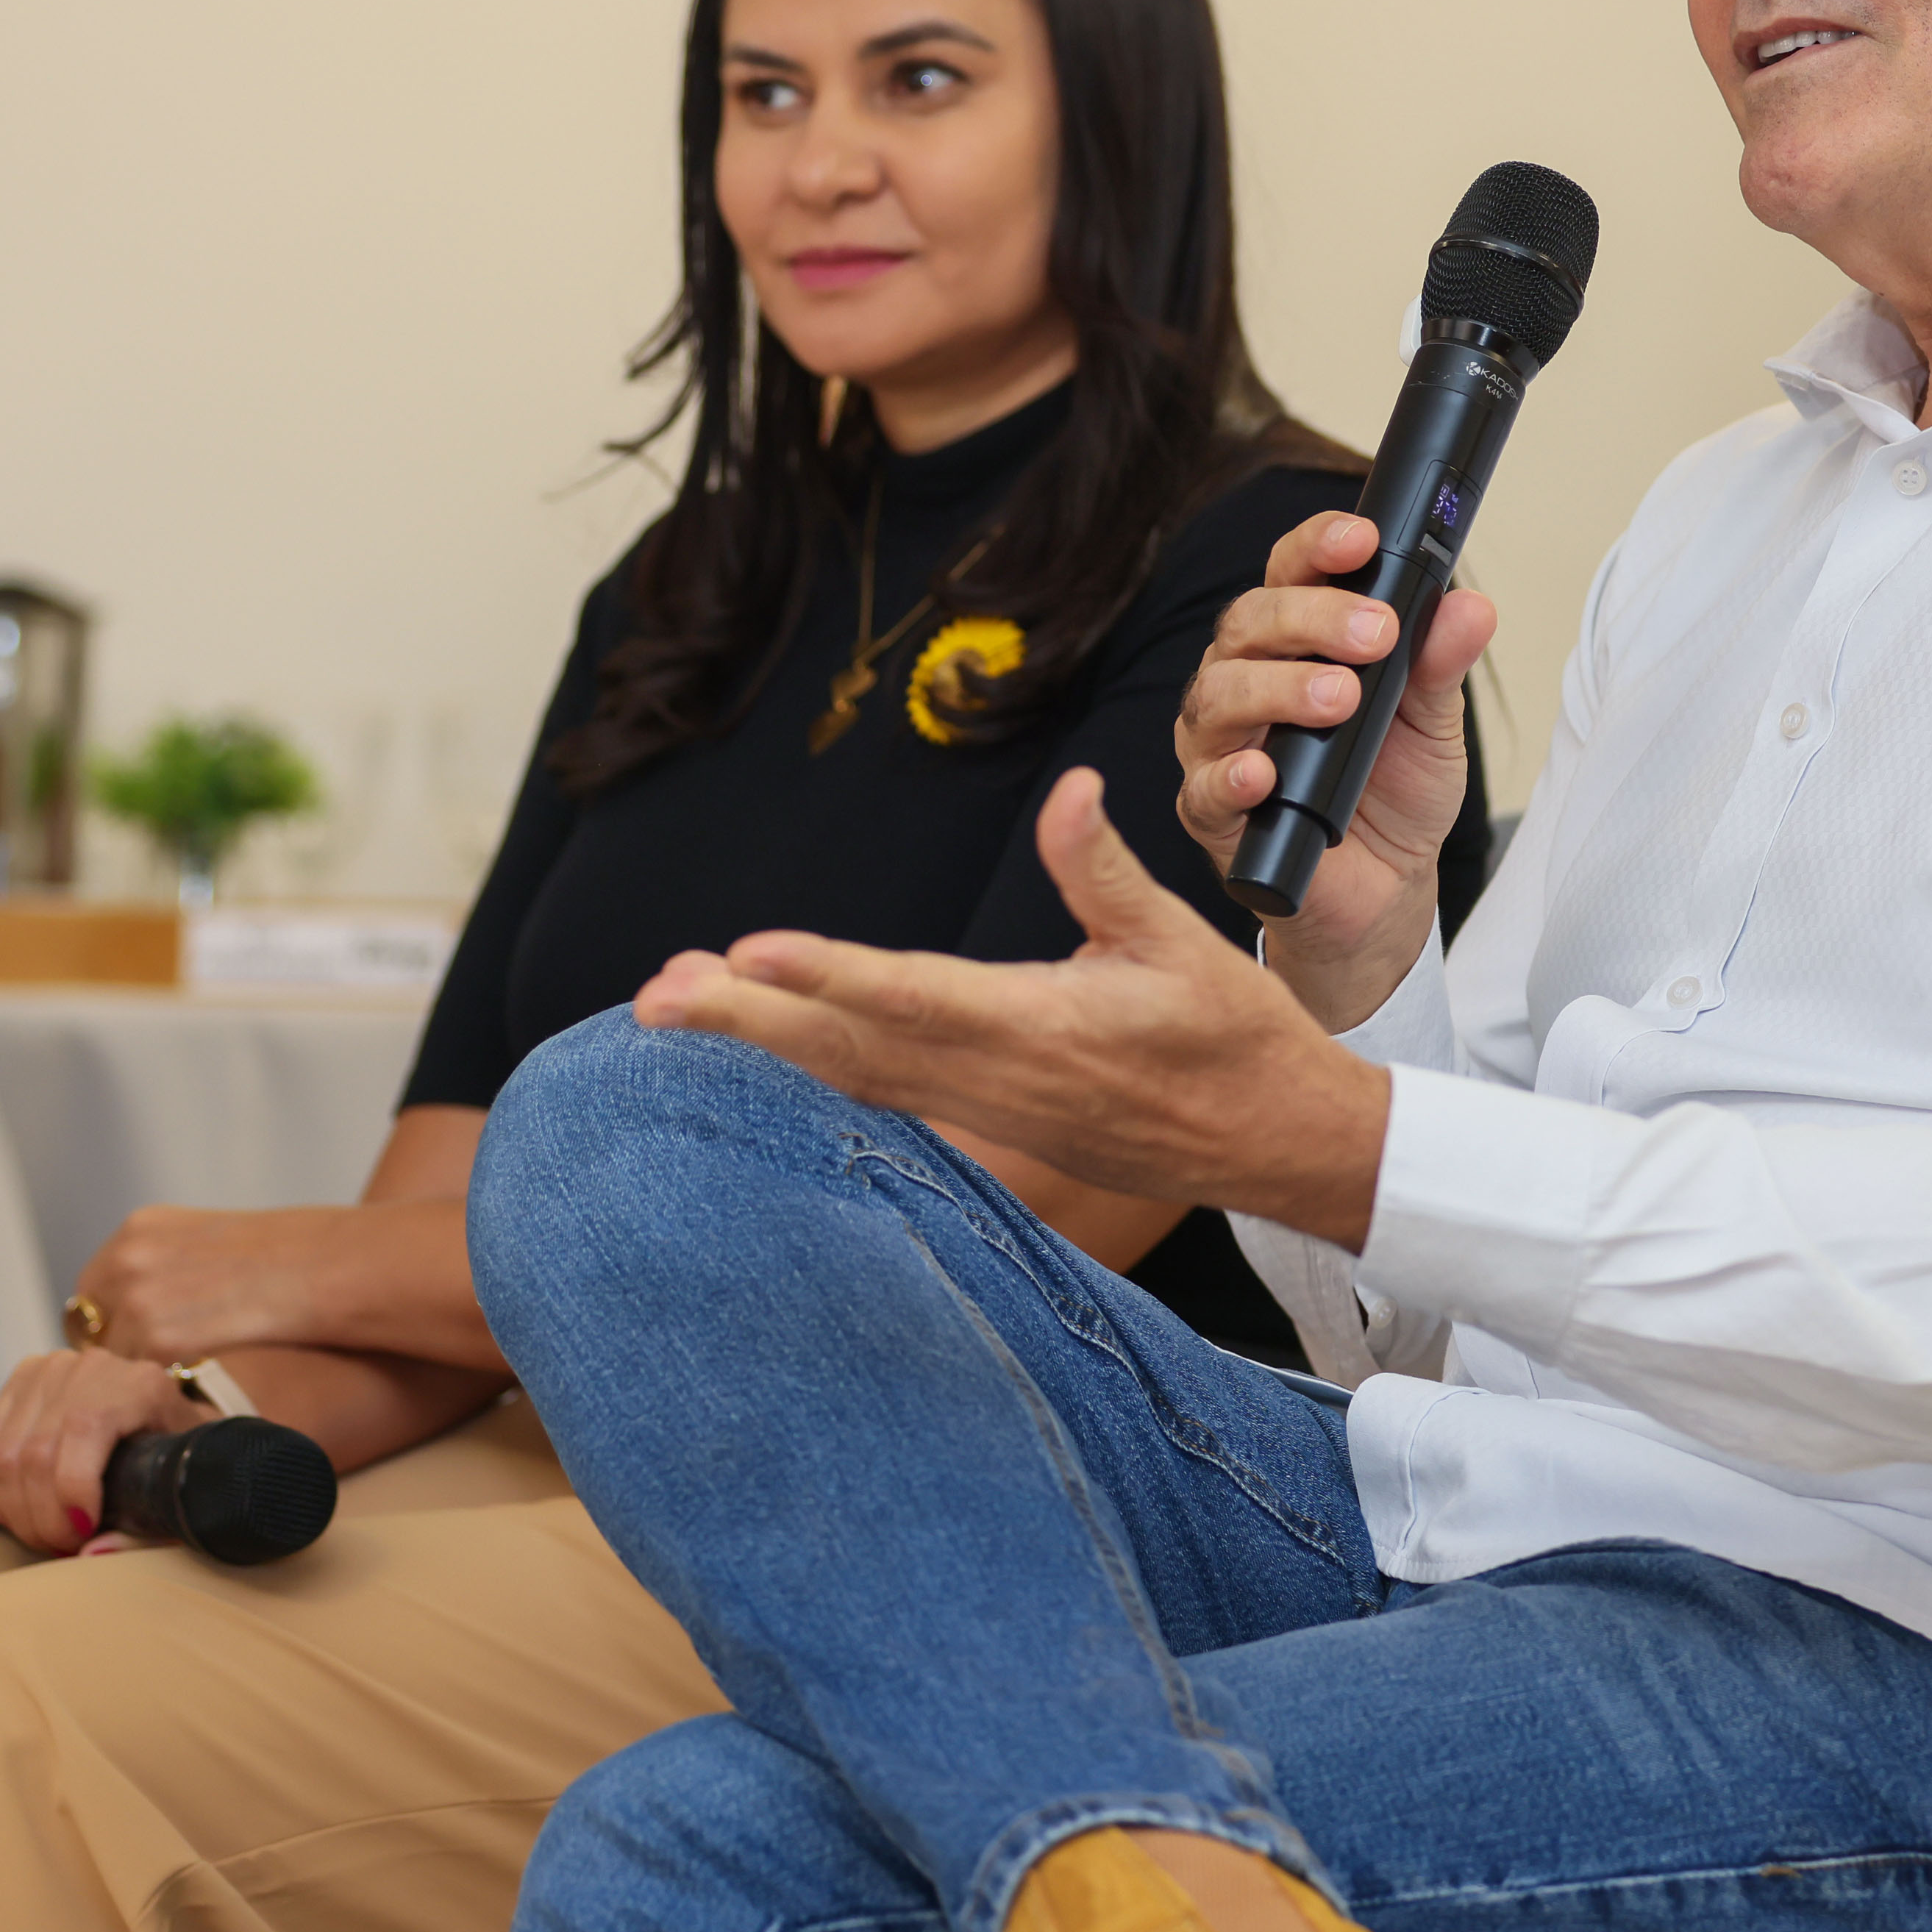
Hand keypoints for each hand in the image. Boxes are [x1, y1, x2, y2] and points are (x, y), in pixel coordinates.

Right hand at [0, 1348, 207, 1555]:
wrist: (165, 1411)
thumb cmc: (176, 1451)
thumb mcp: (180, 1484)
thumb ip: (148, 1526)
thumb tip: (94, 1554)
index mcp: (140, 1384)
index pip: (84, 1429)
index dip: (72, 1494)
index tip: (82, 1534)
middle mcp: (91, 1368)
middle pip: (37, 1453)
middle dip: (43, 1519)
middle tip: (63, 1547)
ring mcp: (50, 1371)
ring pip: (5, 1455)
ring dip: (18, 1512)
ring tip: (46, 1536)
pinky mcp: (19, 1384)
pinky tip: (22, 1515)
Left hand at [68, 1204, 341, 1363]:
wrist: (331, 1264)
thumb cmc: (292, 1253)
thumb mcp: (209, 1238)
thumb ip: (167, 1264)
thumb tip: (145, 1306)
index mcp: (140, 1226)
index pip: (95, 1290)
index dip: (117, 1320)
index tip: (145, 1339)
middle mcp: (128, 1256)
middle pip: (94, 1326)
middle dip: (123, 1347)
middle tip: (165, 1364)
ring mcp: (139, 1298)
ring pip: (114, 1359)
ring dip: (144, 1374)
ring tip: (189, 1378)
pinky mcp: (160, 1339)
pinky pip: (142, 1379)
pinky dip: (166, 1388)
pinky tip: (200, 1381)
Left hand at [634, 768, 1393, 1248]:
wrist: (1276, 1143)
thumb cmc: (1234, 1038)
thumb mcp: (1176, 940)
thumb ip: (1103, 869)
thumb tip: (1073, 788)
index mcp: (1040, 1027)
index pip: (911, 996)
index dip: (824, 975)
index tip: (747, 954)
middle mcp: (997, 1077)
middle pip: (849, 1047)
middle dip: (747, 1021)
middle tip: (655, 996)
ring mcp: (989, 1110)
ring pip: (850, 1076)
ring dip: (760, 1044)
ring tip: (670, 1012)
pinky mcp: (993, 1124)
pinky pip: (881, 1096)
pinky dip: (812, 1070)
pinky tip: (763, 1047)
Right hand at [1175, 510, 1493, 1027]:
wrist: (1386, 890)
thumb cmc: (1394, 794)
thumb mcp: (1433, 723)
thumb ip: (1439, 664)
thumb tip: (1470, 608)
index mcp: (1294, 644)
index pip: (1289, 572)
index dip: (1318, 546)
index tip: (1362, 539)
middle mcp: (1245, 680)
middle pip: (1248, 622)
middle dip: (1311, 617)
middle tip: (1376, 635)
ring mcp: (1221, 744)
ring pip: (1217, 693)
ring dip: (1279, 688)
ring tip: (1339, 700)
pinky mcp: (1212, 813)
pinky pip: (1201, 787)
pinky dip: (1230, 775)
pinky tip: (1265, 772)